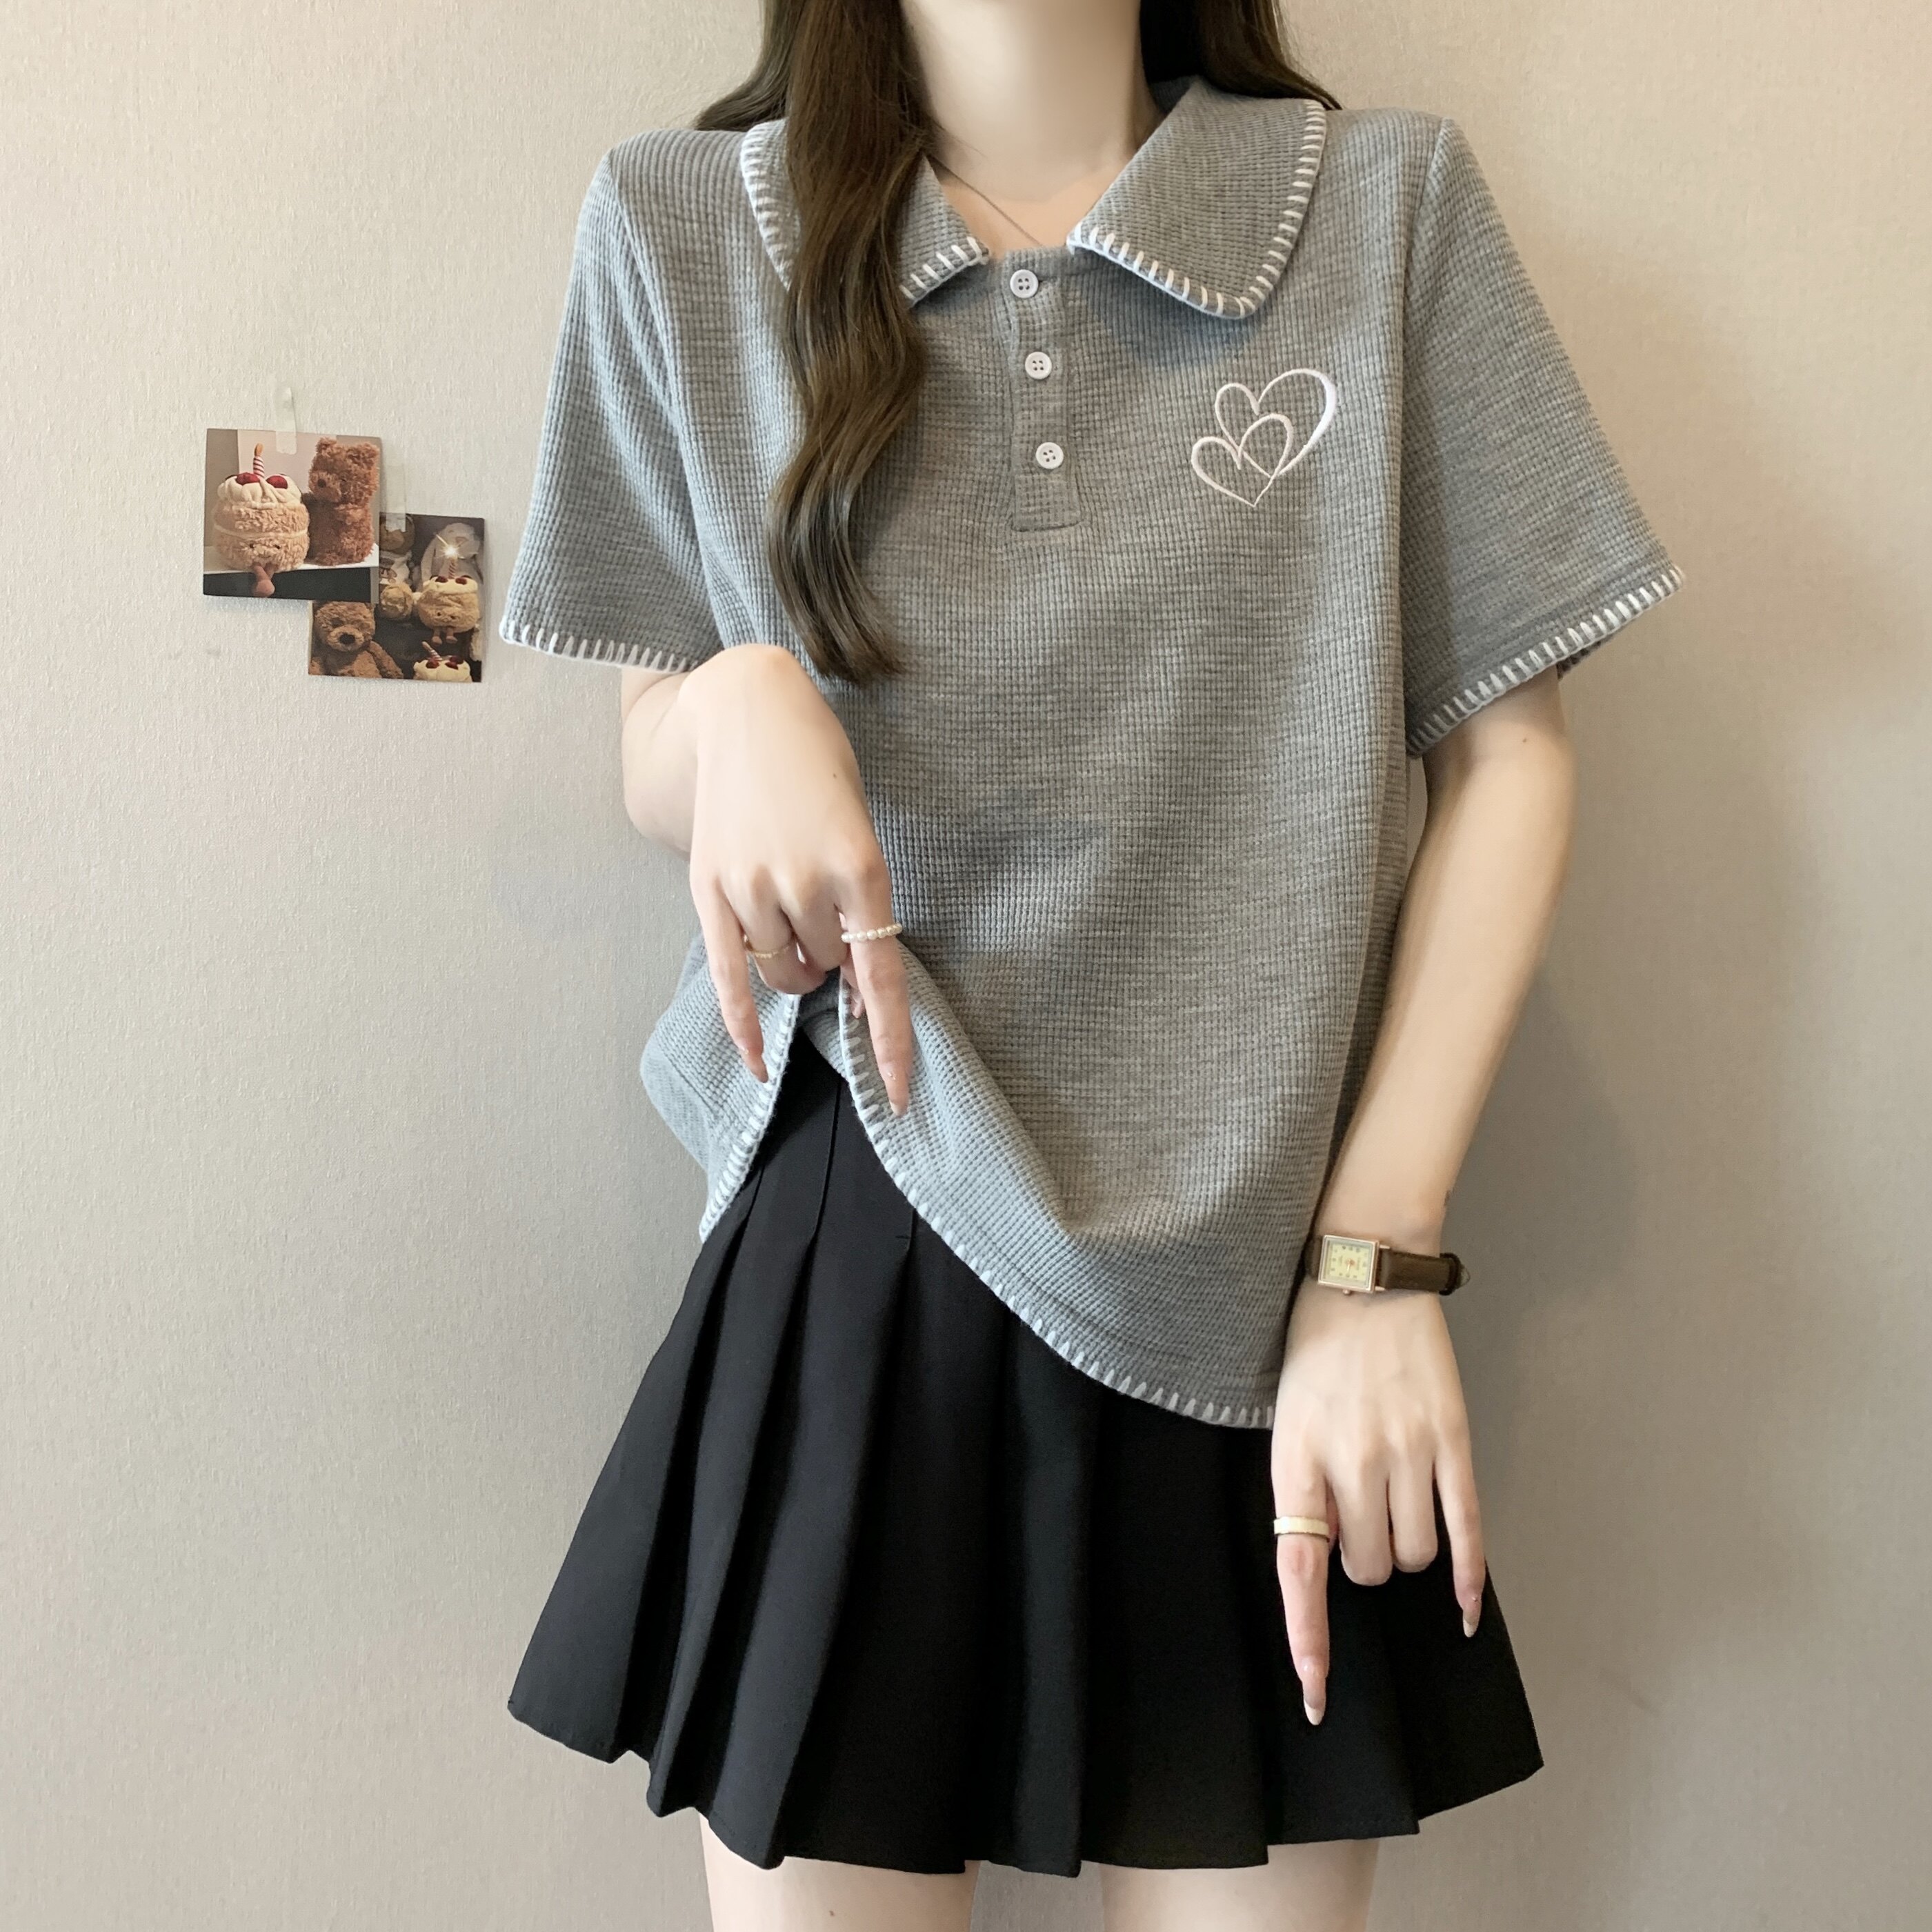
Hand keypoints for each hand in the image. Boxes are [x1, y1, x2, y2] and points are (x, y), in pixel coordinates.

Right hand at [679, 646, 912, 1113]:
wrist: (748, 709)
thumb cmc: (818, 766)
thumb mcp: (859, 825)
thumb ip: (862, 905)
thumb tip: (856, 987)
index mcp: (860, 864)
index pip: (880, 975)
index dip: (891, 1040)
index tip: (899, 1092)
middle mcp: (803, 881)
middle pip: (827, 968)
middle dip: (833, 956)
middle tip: (825, 910)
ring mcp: (750, 886)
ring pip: (781, 972)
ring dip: (793, 963)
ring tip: (789, 908)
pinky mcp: (708, 888)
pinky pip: (727, 976)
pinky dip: (743, 1024)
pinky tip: (757, 1061)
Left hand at [1269, 1277, 1485, 1724]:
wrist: (1364, 1271)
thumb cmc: (1314, 1344)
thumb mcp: (1285, 1415)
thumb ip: (1304, 1486)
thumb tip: (1324, 1557)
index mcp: (1297, 1459)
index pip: (1302, 1572)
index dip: (1310, 1640)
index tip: (1318, 1696)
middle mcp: (1352, 1462)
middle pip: (1368, 1571)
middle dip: (1364, 1564)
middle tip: (1360, 1520)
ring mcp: (1407, 1453)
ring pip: (1415, 1558)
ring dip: (1406, 1554)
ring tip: (1395, 1506)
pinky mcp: (1452, 1440)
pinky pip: (1466, 1530)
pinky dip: (1468, 1578)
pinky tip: (1463, 1608)